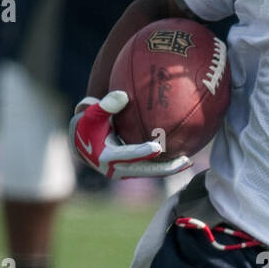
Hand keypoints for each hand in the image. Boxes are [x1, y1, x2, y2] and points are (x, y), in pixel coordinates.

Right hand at [70, 92, 190, 178]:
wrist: (80, 143)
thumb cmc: (88, 124)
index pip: (128, 155)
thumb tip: (123, 95)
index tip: (157, 147)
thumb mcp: (92, 113)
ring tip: (188, 161)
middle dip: (166, 167)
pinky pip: (150, 168)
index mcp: (107, 156)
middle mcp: (117, 168)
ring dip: (169, 168)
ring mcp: (125, 172)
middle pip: (145, 170)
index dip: (142, 153)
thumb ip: (106, 105)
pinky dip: (164, 164)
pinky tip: (181, 157)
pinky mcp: (130, 170)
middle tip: (184, 161)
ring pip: (150, 172)